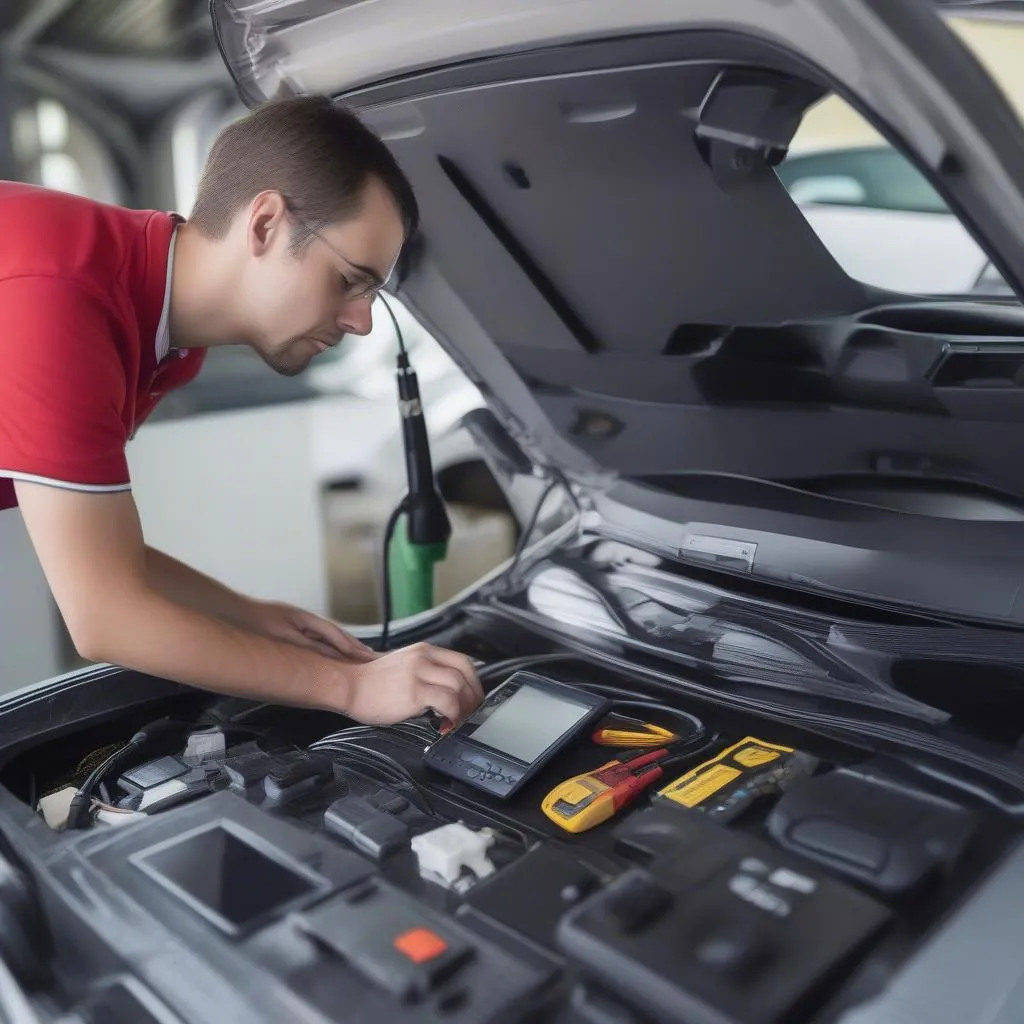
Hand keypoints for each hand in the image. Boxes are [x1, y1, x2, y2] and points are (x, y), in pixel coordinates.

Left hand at [244, 599, 377, 662]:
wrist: (232, 613)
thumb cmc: (255, 622)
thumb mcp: (285, 635)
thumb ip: (310, 645)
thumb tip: (332, 654)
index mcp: (307, 620)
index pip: (336, 636)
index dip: (353, 648)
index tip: (369, 658)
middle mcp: (306, 622)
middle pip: (336, 636)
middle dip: (354, 647)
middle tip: (372, 659)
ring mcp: (299, 626)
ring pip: (327, 639)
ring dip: (343, 649)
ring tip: (358, 659)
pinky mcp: (291, 631)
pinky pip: (316, 641)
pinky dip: (328, 649)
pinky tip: (331, 657)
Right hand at [337, 642, 482, 729]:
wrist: (348, 686)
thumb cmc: (371, 683)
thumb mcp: (404, 667)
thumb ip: (425, 672)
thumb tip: (447, 692)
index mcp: (423, 651)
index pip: (462, 661)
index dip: (473, 682)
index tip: (473, 698)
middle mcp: (424, 657)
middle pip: (465, 672)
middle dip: (473, 696)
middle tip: (470, 713)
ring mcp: (419, 673)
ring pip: (459, 686)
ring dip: (464, 708)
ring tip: (456, 722)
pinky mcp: (414, 691)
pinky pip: (447, 701)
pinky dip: (452, 715)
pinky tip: (444, 725)